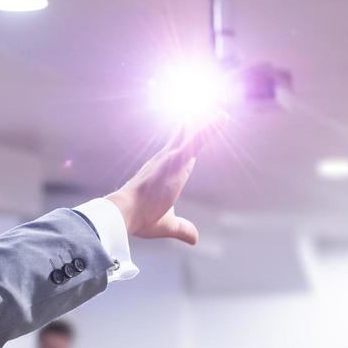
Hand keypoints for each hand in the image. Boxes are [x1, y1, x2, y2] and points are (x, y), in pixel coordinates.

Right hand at [106, 123, 217, 243]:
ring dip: (207, 122)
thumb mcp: (167, 224)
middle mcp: (165, 160)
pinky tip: (223, 117)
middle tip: (201, 108)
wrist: (124, 213)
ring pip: (193, 135)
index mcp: (162, 172)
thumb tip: (195, 239)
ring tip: (221, 112)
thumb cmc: (138, 218)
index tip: (192, 127)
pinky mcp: (176, 159)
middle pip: (184, 137)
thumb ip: (182, 228)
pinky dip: (210, 128)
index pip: (179, 152)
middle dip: (193, 124)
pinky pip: (197, 139)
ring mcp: (170, 158)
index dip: (187, 140)